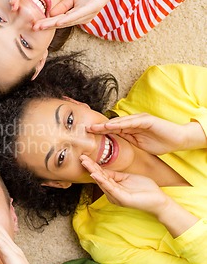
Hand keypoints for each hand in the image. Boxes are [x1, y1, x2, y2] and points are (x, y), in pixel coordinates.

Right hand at [34, 0, 121, 28]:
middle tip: (33, 28)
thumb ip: (63, 6)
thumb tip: (50, 13)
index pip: (58, 20)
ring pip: (67, 20)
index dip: (46, 22)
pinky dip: (68, 19)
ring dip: (53, 24)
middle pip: (61, 22)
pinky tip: (59, 22)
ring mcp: (88, 14)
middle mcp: (82, 18)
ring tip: (42, 26)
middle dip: (47, 25)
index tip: (34, 24)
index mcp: (77, 15)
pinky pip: (79, 14)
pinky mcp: (93, 7)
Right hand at [80, 155, 169, 213]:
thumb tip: (103, 169)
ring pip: (103, 182)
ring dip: (93, 172)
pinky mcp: (122, 199)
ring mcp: (116, 197)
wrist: (159, 200)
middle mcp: (112, 194)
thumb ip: (115, 175)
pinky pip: (110, 188)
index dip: (93, 166)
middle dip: (90, 167)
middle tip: (81, 158)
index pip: (101, 175)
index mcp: (113, 188)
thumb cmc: (145, 189)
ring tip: (86, 163)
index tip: (85, 157)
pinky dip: (102, 181)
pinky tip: (96, 174)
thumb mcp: (128, 178)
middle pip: (99, 178)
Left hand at [87, 114, 201, 154]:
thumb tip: (115, 144)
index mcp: (131, 128)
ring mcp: (139, 119)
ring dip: (106, 124)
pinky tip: (111, 126)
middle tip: (86, 129)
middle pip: (113, 124)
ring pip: (119, 122)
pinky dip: (120, 124)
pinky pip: (131, 122)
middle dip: (99, 127)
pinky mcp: (146, 120)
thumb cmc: (160, 143)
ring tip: (95, 127)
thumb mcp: (139, 144)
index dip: (100, 131)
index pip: (112, 129)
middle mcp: (133, 122)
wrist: (178, 140)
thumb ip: (128, 140)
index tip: (88, 135)